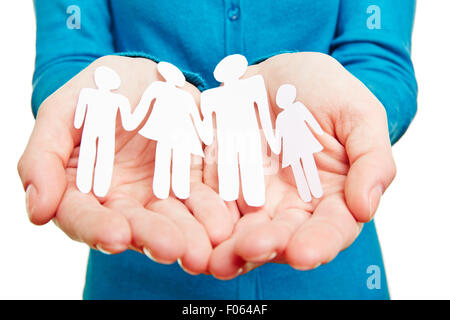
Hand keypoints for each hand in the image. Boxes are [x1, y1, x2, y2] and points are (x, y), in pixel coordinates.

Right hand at [17, 55, 234, 274]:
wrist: (147, 75)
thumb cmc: (100, 90)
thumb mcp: (65, 110)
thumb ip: (43, 157)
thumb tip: (38, 211)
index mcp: (83, 189)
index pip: (82, 217)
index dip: (96, 228)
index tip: (116, 236)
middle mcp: (121, 201)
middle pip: (133, 226)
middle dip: (152, 238)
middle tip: (171, 249)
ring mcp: (158, 196)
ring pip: (172, 221)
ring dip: (187, 235)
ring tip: (202, 249)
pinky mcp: (191, 184)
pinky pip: (203, 200)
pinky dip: (213, 212)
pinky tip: (223, 224)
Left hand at [206, 52, 395, 278]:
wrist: (274, 74)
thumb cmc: (323, 90)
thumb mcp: (357, 112)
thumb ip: (371, 158)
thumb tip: (366, 208)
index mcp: (332, 195)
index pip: (331, 229)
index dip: (319, 243)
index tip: (304, 253)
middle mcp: (293, 206)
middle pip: (283, 238)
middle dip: (268, 247)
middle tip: (251, 249)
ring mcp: (254, 199)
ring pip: (243, 233)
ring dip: (230, 248)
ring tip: (218, 258)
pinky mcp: (221, 186)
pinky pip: (211, 208)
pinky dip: (203, 223)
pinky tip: (194, 233)